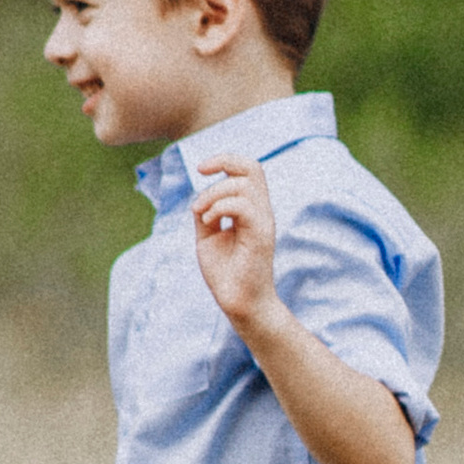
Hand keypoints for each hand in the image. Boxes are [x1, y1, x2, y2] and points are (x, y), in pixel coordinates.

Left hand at [189, 154, 277, 329]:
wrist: (238, 302)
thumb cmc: (225, 273)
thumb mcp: (208, 237)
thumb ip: (206, 214)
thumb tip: (199, 198)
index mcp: (251, 209)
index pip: (249, 170)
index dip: (225, 160)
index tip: (201, 169)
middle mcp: (261, 212)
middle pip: (253, 168)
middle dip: (223, 163)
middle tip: (200, 177)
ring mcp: (263, 222)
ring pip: (244, 185)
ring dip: (213, 193)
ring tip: (201, 214)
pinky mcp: (260, 236)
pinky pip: (243, 206)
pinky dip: (219, 207)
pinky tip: (208, 221)